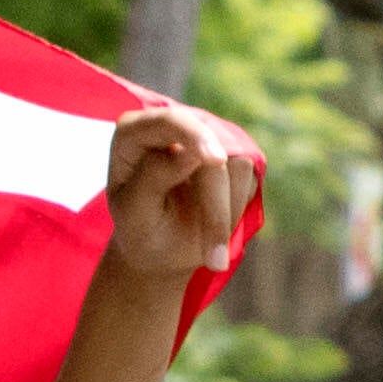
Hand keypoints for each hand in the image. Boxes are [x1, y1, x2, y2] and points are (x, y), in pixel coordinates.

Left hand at [101, 100, 260, 290]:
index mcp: (133, 133)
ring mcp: (206, 138)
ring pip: (237, 164)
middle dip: (213, 206)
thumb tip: (190, 150)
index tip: (214, 160)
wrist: (161, 249)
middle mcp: (172, 126)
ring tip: (208, 250)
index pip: (169, 121)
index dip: (194, 135)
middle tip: (212, 260)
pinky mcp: (233, 156)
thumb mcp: (134, 213)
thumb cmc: (139, 228)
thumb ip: (154, 177)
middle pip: (210, 149)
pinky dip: (235, 212)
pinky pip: (250, 179)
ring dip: (223, 215)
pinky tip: (213, 231)